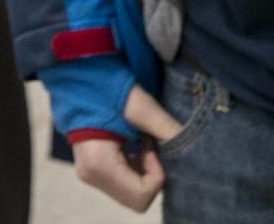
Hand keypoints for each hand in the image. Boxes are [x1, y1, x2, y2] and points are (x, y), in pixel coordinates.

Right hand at [72, 85, 183, 213]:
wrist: (79, 75)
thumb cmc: (106, 87)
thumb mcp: (142, 107)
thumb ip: (168, 131)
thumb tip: (195, 149)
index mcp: (98, 164)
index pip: (142, 194)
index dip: (156, 172)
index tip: (150, 143)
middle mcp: (91, 175)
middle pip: (137, 199)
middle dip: (151, 174)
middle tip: (148, 144)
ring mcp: (89, 174)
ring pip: (131, 193)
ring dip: (144, 171)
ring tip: (141, 142)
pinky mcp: (91, 169)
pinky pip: (122, 184)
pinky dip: (135, 169)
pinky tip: (133, 146)